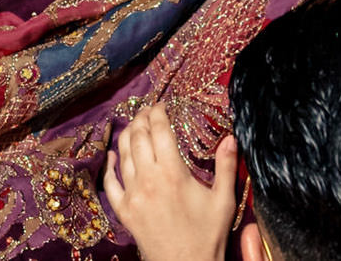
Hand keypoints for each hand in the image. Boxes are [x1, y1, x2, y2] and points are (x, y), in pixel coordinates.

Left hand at [103, 106, 238, 260]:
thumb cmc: (207, 235)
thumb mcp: (223, 200)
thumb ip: (226, 166)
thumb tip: (231, 137)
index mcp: (173, 173)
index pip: (159, 130)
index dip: (158, 112)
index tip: (162, 104)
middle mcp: (148, 180)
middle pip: (138, 137)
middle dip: (141, 119)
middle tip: (148, 111)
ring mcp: (133, 195)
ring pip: (123, 155)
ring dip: (127, 135)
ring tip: (134, 125)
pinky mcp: (124, 211)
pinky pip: (111, 183)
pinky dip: (110, 165)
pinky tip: (112, 155)